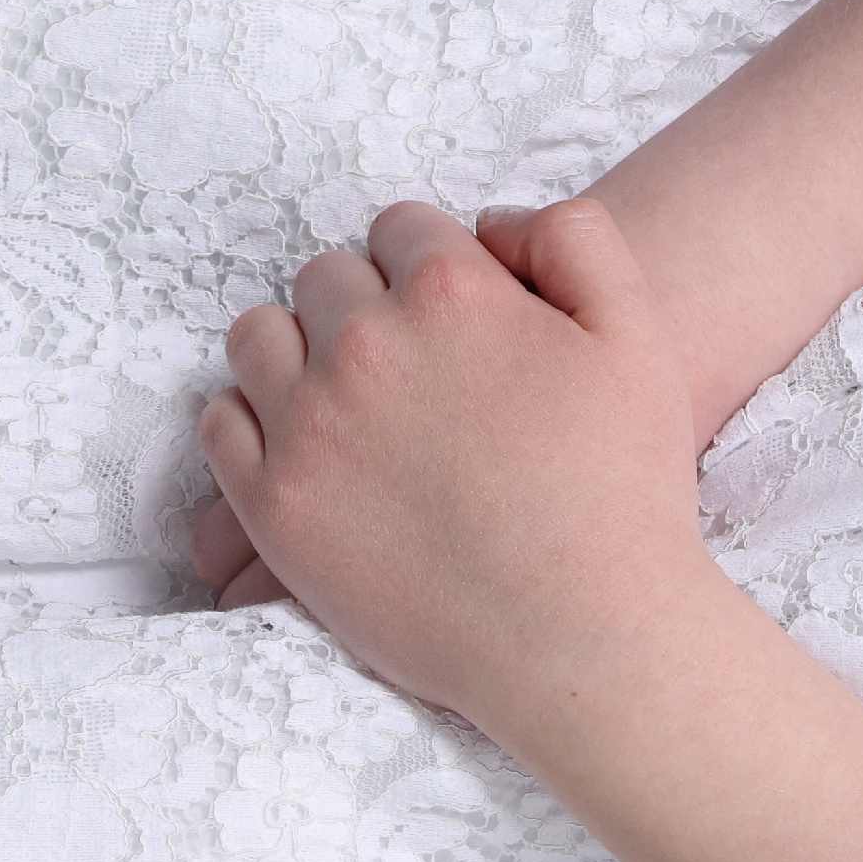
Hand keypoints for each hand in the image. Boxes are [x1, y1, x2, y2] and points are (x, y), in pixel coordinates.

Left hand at [192, 198, 722, 729]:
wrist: (587, 638)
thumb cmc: (625, 493)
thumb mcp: (641, 338)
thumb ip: (577, 240)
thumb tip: (488, 222)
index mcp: (452, 294)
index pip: (403, 229)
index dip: (435, 267)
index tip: (459, 320)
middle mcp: (366, 345)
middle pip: (325, 276)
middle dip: (366, 305)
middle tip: (418, 370)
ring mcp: (308, 425)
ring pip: (259, 336)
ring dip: (299, 350)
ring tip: (354, 402)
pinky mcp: (272, 504)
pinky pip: (221, 423)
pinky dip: (256, 421)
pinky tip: (313, 447)